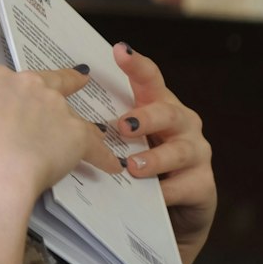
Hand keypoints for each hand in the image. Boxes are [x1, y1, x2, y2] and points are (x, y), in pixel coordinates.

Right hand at [0, 63, 121, 203]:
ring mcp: (54, 106)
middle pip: (52, 82)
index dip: (18, 95)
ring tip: (95, 140)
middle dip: (68, 82)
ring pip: (74, 117)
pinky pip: (95, 146)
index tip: (22, 102)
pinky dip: (103, 157)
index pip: (11, 82)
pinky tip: (113, 166)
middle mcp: (28, 84)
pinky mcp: (76, 132)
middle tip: (81, 80)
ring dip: (80, 129)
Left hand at [110, 42, 216, 263]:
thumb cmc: (140, 166)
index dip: (136, 64)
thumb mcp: (123, 141)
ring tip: (133, 167)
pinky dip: (164, 191)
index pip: (149, 79)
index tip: (118, 50)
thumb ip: (104, 126)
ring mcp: (196, 153)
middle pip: (167, 111)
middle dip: (145, 117)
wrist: (172, 212)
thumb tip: (59, 115)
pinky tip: (151, 196)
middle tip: (121, 126)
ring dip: (154, 158)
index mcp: (158, 105)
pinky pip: (183, 186)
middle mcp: (182, 123)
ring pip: (178, 151)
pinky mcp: (203, 184)